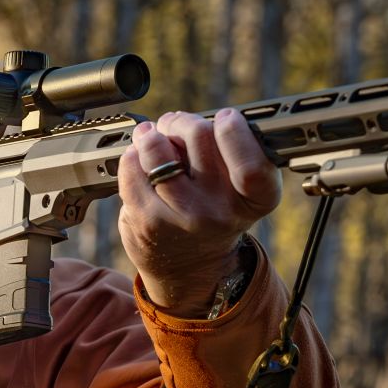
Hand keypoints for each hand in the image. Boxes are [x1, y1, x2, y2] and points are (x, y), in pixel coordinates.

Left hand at [118, 110, 280, 316]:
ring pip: (158, 150)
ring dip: (151, 136)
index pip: (252, 165)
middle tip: (176, 127)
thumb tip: (181, 120)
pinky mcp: (148, 222)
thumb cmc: (214, 212)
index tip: (226, 117)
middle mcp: (223, 212)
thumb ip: (228, 153)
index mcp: (256, 200)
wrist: (189, 269)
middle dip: (182, 122)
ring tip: (152, 140)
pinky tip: (139, 162)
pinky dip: (132, 155)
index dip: (235, 132)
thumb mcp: (238, 189)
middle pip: (200, 136)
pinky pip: (132, 167)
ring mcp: (183, 218)